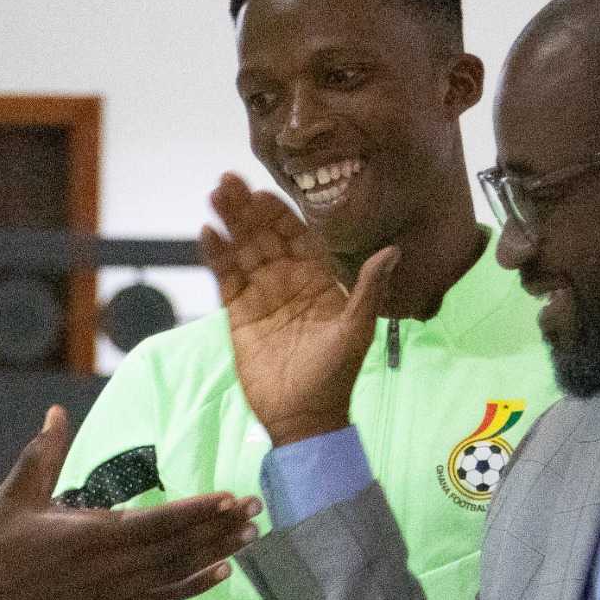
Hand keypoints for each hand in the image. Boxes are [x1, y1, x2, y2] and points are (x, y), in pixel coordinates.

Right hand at [0, 408, 260, 599]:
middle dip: (219, 529)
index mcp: (89, 537)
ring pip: (174, 574)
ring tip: (248, 539)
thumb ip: (43, 453)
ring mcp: (110, 596)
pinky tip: (220, 575)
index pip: (158, 522)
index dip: (197, 510)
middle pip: (177, 548)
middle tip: (256, 512)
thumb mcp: (14, 495)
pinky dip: (192, 587)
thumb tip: (56, 412)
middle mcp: (108, 570)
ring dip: (214, 555)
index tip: (230, 497)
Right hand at [198, 173, 397, 446]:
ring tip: (214, 196)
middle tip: (228, 181)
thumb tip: (392, 250)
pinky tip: (207, 233)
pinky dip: (216, 256)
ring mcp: (262, 296)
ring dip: (229, 224)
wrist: (304, 418)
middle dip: (247, 209)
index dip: (280, 213)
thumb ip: (368, 288)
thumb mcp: (357, 330)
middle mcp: (288, 281)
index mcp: (317, 280)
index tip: (264, 191)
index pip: (297, 236)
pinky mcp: (240, 316)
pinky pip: (226, 279)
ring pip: (243, 251)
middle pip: (264, 236)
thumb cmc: (336, 376)